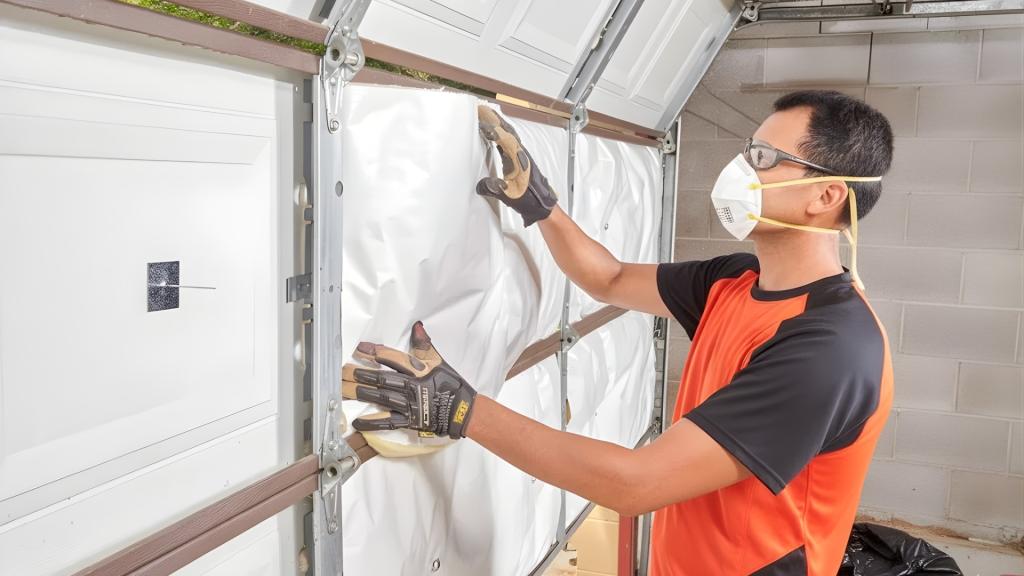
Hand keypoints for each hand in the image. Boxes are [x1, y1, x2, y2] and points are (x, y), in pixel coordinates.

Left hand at [342, 322, 476, 438]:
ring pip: (380, 397)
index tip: (360, 348)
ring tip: (343, 389)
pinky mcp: (409, 420)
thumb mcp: (439, 362)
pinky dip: (372, 422)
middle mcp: (411, 387)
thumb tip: (417, 327)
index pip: (393, 358)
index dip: (376, 352)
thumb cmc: (451, 386)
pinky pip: (388, 421)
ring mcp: (409, 405)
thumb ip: (424, 345)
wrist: (462, 411)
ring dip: (360, 393)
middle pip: (381, 378)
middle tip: (342, 370)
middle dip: (360, 374)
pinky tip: (357, 422)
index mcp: (419, 371)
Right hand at [476, 105, 558, 226]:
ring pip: (509, 135)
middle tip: (481, 110)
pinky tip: (495, 135)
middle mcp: (522, 155)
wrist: (542, 206)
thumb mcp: (510, 197)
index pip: (504, 138)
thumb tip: (481, 185)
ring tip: (486, 116)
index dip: (492, 127)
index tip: (481, 119)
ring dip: (498, 124)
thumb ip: (495, 189)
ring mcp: (522, 156)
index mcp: (519, 160)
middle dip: (494, 119)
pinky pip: (510, 142)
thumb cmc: (531, 200)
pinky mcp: (520, 160)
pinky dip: (502, 134)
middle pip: (507, 131)